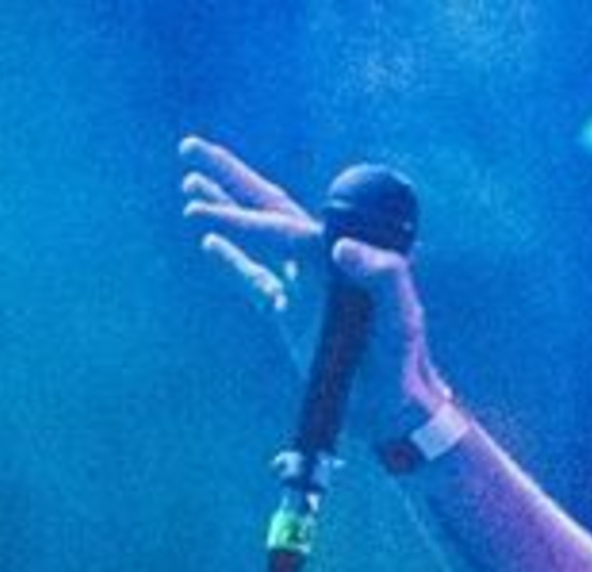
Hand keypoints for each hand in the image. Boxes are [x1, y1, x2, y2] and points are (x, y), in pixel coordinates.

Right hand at [176, 136, 447, 430]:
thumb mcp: (402, 319)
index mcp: (335, 256)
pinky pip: (254, 277)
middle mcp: (317, 261)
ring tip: (189, 182)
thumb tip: (342, 248)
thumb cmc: (402, 362)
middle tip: (190, 147)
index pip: (280, 226)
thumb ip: (384, 276)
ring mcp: (302, 285)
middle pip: (266, 206)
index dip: (239, 219)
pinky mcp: (292, 313)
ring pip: (256, 236)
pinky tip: (208, 243)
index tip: (201, 216)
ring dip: (224, 207)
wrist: (395, 404)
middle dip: (228, 176)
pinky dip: (231, 259)